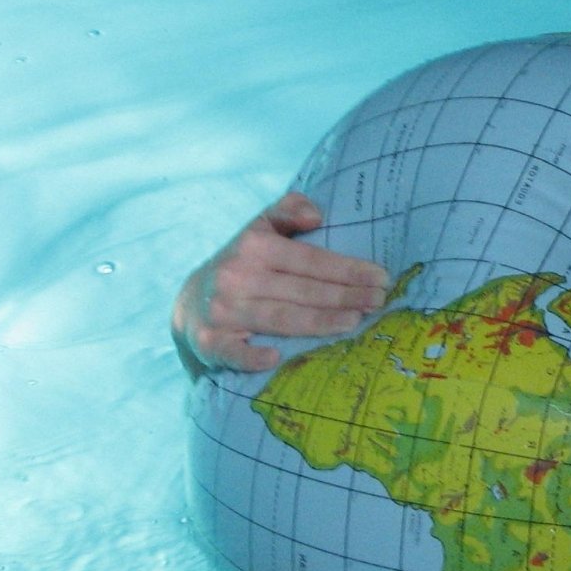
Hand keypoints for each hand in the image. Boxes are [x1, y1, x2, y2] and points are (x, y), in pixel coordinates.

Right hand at [172, 192, 386, 375]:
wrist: (190, 304)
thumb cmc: (240, 264)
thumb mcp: (259, 229)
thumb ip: (287, 211)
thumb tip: (317, 214)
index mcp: (254, 246)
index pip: (310, 260)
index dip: (348, 269)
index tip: (381, 277)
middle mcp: (238, 276)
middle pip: (302, 291)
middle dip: (345, 296)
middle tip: (379, 301)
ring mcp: (223, 311)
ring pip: (281, 319)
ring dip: (320, 322)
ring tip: (355, 322)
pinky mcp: (210, 342)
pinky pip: (234, 352)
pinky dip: (252, 356)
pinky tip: (276, 358)